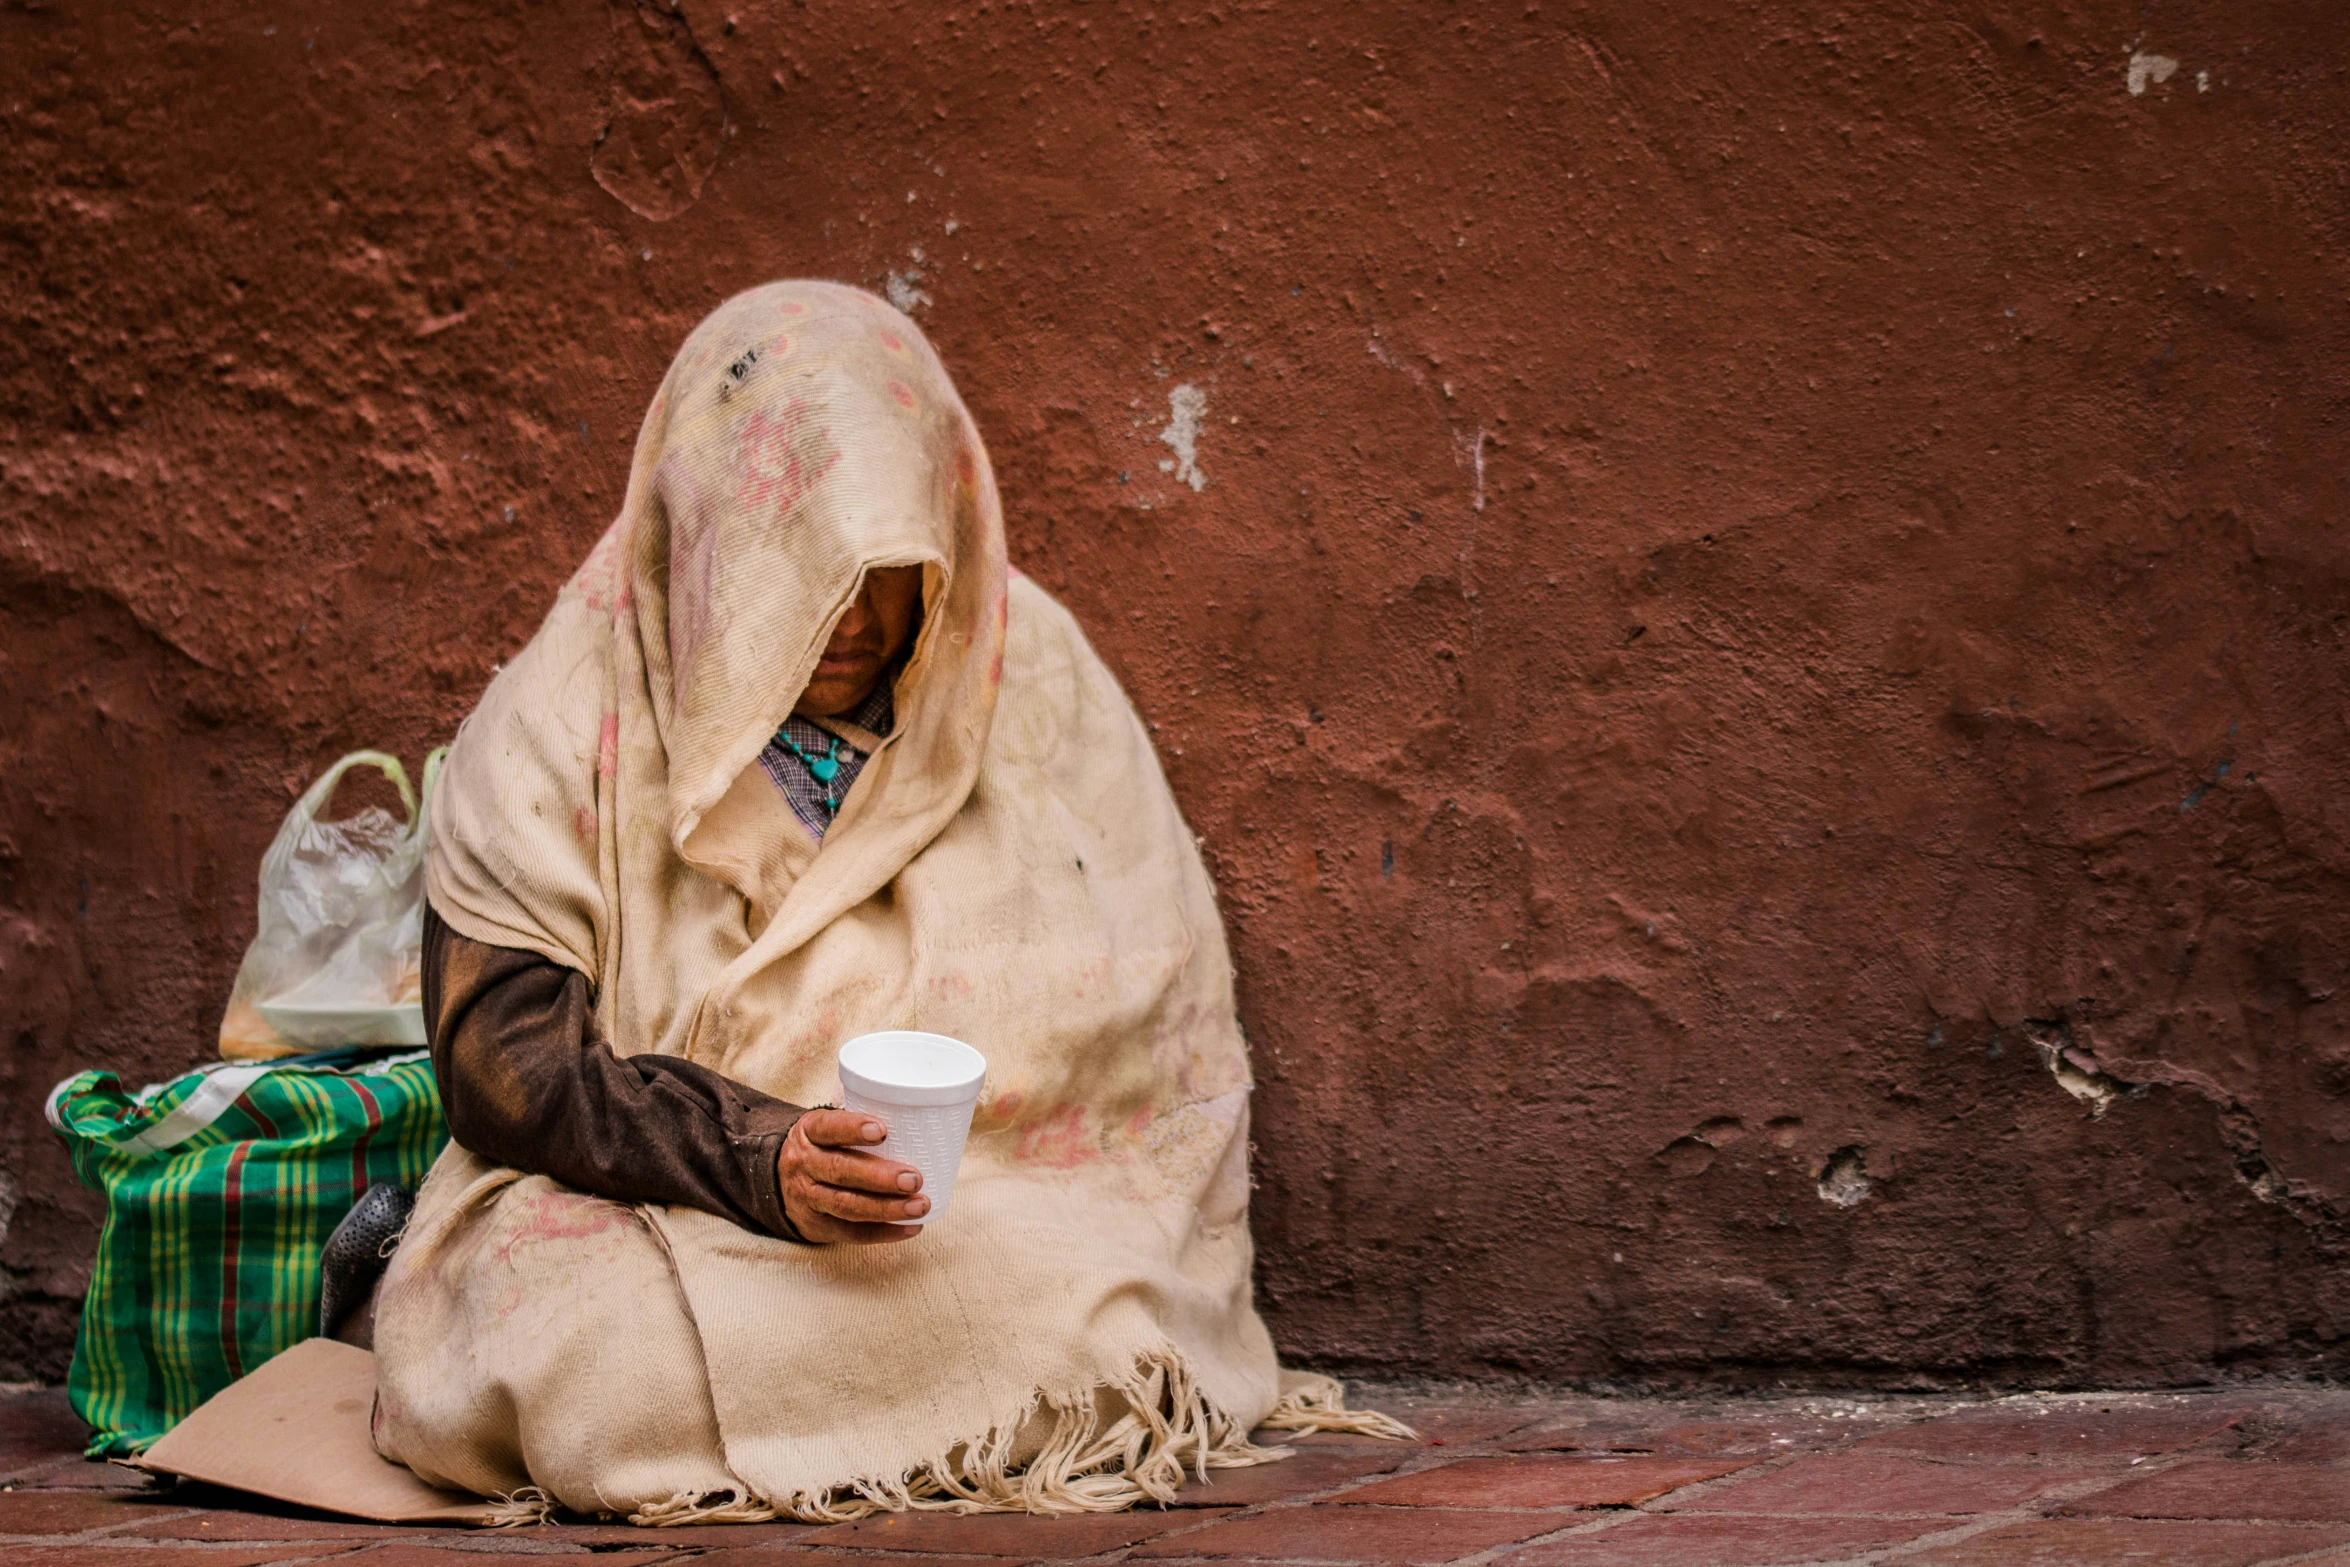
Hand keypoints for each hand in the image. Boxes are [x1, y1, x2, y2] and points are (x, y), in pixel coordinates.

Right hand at [778, 1108, 927, 1243]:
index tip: (883, 1131)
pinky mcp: (818, 1225)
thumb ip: (860, 1125)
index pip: (829, 1128)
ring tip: (919, 1206)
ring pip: (847, 1205)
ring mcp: (808, 1198)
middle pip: (841, 1171)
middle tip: (914, 1179)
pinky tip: (910, 1227)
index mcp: (810, 1132)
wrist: (777, 1181)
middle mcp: (805, 1164)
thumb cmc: (822, 1148)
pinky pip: (851, 1233)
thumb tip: (919, 1122)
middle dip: (880, 1177)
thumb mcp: (828, 1128)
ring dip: (887, 1208)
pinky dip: (884, 1232)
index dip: (853, 1129)